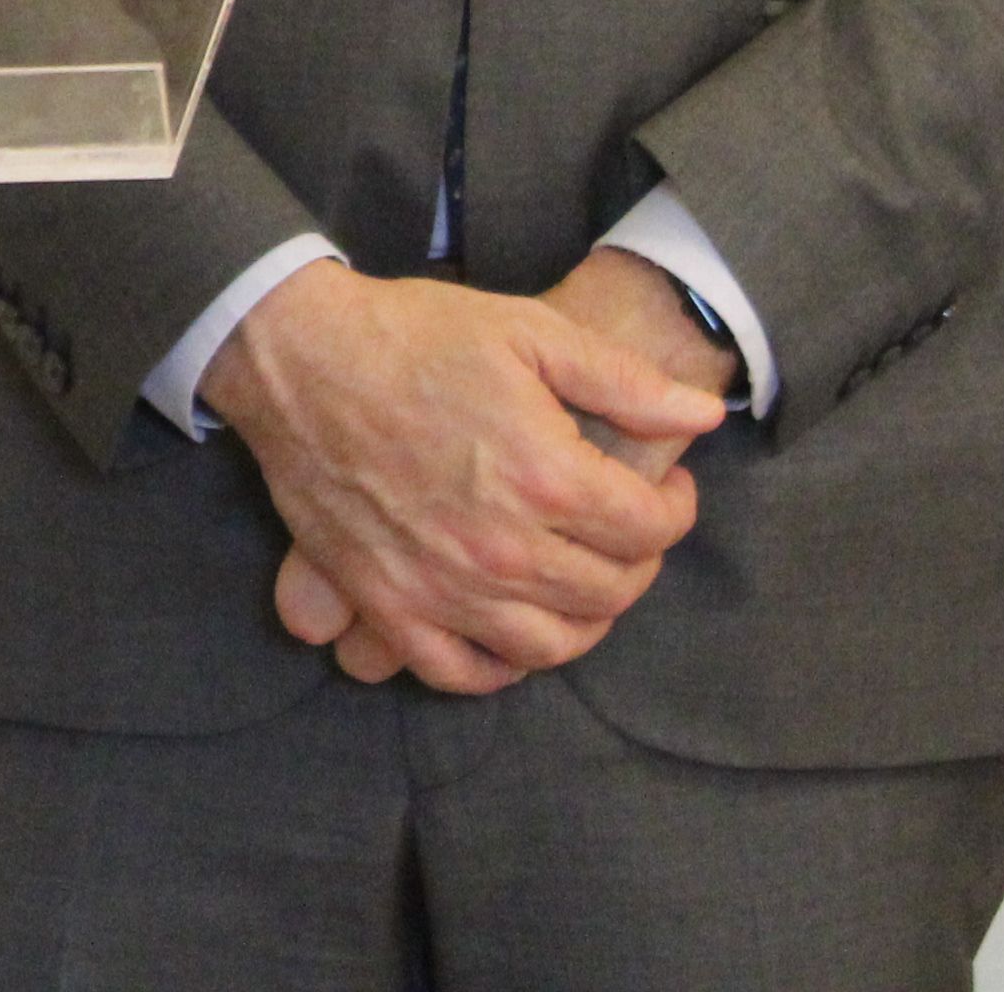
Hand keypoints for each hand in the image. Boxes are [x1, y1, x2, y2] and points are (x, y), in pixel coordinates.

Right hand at [205, 261, 723, 691]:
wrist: (299, 354)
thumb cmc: (416, 335)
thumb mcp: (532, 332)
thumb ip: (626, 382)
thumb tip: (703, 419)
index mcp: (546, 477)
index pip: (650, 530)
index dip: (675, 509)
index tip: (668, 488)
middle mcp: (503, 548)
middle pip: (610, 592)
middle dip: (639, 561)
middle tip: (629, 529)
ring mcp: (443, 586)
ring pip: (549, 646)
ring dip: (586, 621)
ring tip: (584, 581)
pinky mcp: (388, 604)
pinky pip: (460, 671)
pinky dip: (500, 669)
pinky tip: (515, 637)